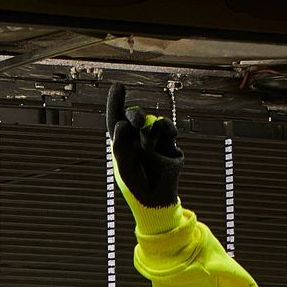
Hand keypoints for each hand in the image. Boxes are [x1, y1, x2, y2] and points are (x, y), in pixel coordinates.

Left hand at [106, 83, 182, 208]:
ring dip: (150, 133)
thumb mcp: (124, 168)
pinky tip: (170, 136)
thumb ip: (120, 146)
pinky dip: (167, 129)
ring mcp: (153, 140)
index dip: (116, 102)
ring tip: (149, 149)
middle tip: (137, 122)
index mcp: (122, 143)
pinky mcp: (169, 143)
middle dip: (135, 114)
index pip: (115, 119)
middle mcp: (136, 138)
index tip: (119, 86)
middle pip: (134, 116)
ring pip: (152, 121)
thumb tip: (122, 124)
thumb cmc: (137, 186)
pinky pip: (168, 127)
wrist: (159, 200)